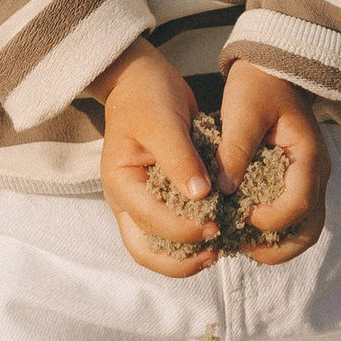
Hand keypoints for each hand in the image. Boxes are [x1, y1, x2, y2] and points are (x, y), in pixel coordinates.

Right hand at [92, 42, 222, 277]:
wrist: (141, 80)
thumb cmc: (147, 97)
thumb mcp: (162, 121)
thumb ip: (179, 158)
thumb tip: (200, 195)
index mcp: (120, 183)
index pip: (151, 222)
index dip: (185, 230)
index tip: (218, 224)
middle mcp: (126, 200)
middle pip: (146, 251)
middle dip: (181, 260)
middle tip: (217, 251)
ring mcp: (141, 202)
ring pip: (157, 249)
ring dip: (186, 256)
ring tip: (220, 248)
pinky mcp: (158, 199)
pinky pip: (171, 231)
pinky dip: (191, 238)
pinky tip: (219, 231)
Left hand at [214, 64, 329, 262]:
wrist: (273, 69)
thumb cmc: (259, 85)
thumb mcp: (243, 110)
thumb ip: (235, 148)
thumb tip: (223, 190)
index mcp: (308, 156)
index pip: (299, 204)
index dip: (271, 219)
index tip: (240, 215)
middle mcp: (315, 174)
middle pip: (308, 230)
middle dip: (277, 248)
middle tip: (240, 248)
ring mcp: (308, 180)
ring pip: (302, 229)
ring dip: (275, 245)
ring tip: (239, 244)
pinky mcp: (294, 182)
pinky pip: (290, 218)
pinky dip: (271, 232)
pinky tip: (241, 229)